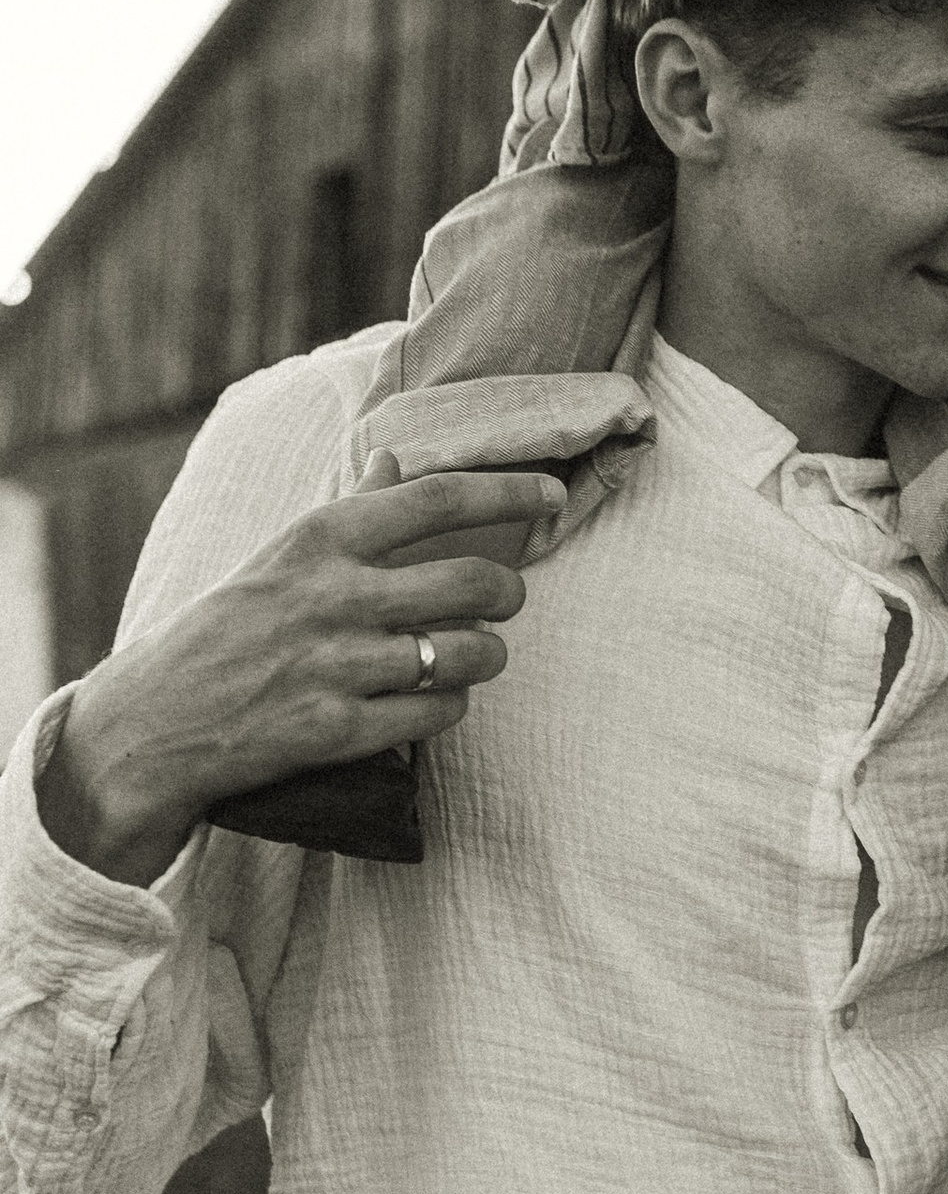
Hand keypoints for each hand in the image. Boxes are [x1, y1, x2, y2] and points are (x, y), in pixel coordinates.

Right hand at [36, 461, 565, 887]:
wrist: (149, 725)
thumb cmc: (223, 632)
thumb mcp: (278, 557)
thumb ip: (348, 512)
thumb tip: (394, 462)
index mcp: (319, 538)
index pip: (438, 498)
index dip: (509, 493)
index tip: (551, 497)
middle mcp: (332, 595)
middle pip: (474, 582)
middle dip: (509, 593)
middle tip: (507, 600)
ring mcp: (335, 665)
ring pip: (469, 653)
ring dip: (486, 656)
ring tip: (473, 655)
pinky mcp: (336, 731)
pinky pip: (438, 714)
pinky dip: (450, 708)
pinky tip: (435, 701)